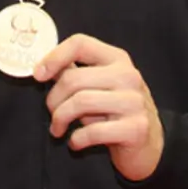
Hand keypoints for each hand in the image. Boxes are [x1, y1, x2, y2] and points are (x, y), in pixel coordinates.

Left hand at [34, 35, 163, 181]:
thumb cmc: (115, 112)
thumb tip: (43, 68)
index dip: (54, 57)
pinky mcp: (136, 128)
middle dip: (53, 100)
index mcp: (117, 59)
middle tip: (52, 114)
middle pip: (73, 78)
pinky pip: (93, 132)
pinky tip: (75, 142)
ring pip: (80, 102)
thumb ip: (75, 74)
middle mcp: (128, 76)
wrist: (150, 145)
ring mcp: (134, 102)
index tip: (38, 75)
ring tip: (58, 129)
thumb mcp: (99, 87)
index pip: (80, 44)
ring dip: (60, 119)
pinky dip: (76, 139)